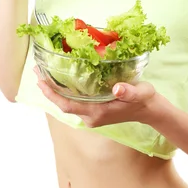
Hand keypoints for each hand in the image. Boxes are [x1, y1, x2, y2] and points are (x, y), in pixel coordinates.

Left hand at [34, 66, 159, 127]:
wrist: (150, 110)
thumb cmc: (144, 99)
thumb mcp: (139, 92)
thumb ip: (128, 91)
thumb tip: (117, 88)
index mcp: (97, 113)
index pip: (67, 105)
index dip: (52, 95)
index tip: (41, 81)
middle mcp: (91, 117)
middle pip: (63, 104)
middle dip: (49, 89)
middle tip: (37, 70)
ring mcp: (92, 115)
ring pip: (67, 103)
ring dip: (55, 90)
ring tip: (44, 73)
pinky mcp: (94, 111)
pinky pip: (74, 102)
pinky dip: (64, 92)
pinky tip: (60, 80)